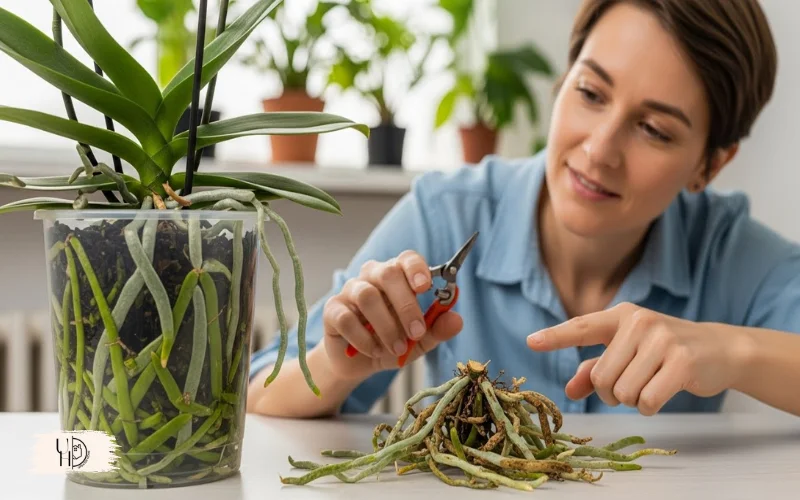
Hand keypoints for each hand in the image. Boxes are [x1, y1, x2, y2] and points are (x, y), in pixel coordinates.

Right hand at [322, 251, 462, 381]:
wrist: (359, 364)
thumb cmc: (391, 342)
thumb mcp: (420, 341)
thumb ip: (438, 329)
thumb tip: (457, 319)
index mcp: (398, 276)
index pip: (407, 259)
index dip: (416, 269)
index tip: (426, 287)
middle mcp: (373, 276)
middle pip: (388, 274)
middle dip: (406, 306)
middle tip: (417, 333)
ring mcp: (350, 290)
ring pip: (367, 296)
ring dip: (386, 326)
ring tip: (397, 348)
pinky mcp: (333, 309)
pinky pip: (347, 318)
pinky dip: (363, 338)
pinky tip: (373, 351)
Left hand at [526, 302, 748, 414]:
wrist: (719, 349)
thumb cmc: (664, 350)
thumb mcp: (628, 352)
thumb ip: (595, 369)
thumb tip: (569, 390)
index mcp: (620, 316)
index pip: (581, 327)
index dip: (555, 337)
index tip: (531, 342)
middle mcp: (639, 322)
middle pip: (600, 377)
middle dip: (611, 393)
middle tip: (630, 384)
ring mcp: (662, 340)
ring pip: (623, 392)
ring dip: (632, 400)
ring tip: (650, 384)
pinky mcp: (682, 362)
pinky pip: (648, 400)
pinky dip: (651, 406)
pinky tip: (664, 392)